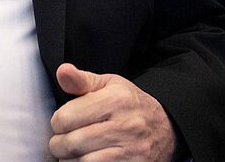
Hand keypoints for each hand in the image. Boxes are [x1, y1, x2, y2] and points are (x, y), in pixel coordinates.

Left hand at [48, 63, 176, 160]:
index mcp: (117, 99)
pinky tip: (87, 159)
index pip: (66, 117)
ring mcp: (130, 152)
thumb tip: (62, 71)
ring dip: (69, 159)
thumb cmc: (131, 105)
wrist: (166, 128)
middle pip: (70, 143)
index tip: (63, 122)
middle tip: (64, 140)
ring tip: (74, 151)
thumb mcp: (110, 86)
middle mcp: (125, 126)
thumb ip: (82, 81)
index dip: (58, 121)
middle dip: (59, 144)